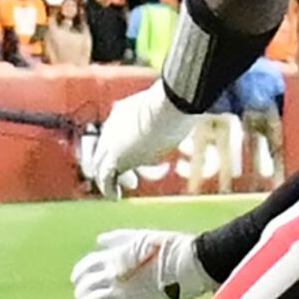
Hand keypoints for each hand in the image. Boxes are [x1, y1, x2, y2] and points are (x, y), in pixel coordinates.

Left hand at [71, 228, 203, 298]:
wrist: (189, 265)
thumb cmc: (171, 248)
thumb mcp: (142, 237)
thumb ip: (119, 238)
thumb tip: (99, 241)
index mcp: (115, 256)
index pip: (88, 265)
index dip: (80, 271)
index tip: (76, 278)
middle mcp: (114, 274)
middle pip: (88, 285)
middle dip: (81, 291)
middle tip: (79, 296)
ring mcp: (122, 292)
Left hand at [79, 79, 197, 193]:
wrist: (171, 103)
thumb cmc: (179, 102)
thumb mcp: (173, 108)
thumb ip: (175, 110)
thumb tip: (197, 113)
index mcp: (123, 110)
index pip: (116, 133)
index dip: (125, 148)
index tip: (140, 159)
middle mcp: (113, 125)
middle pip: (105, 149)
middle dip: (117, 163)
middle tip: (132, 177)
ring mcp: (112, 140)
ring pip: (102, 164)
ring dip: (114, 177)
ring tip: (129, 186)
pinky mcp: (118, 156)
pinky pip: (105, 177)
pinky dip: (109, 188)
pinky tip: (116, 197)